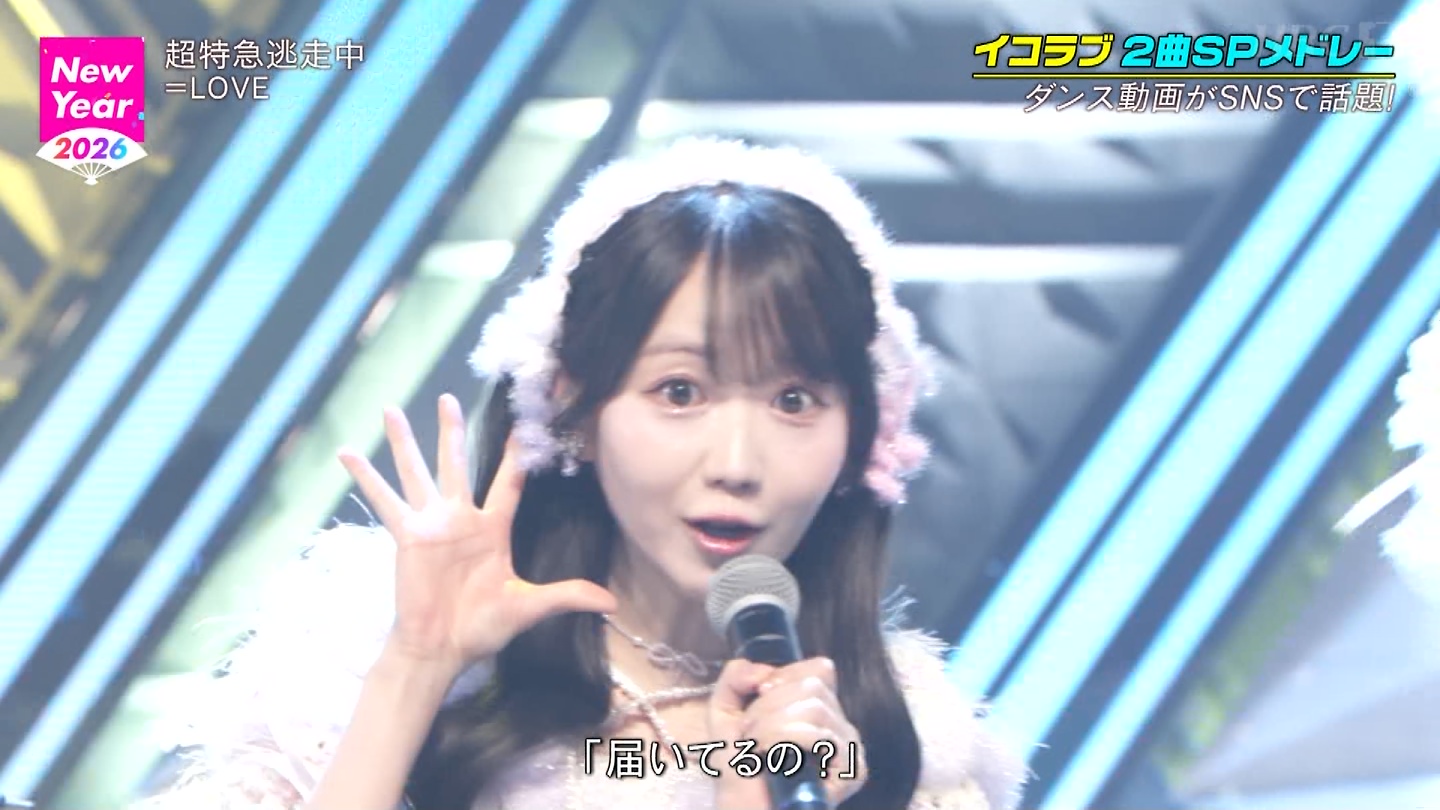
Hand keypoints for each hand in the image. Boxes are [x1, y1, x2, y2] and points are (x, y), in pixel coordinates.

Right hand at [339, 394, 616, 672]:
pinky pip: (384, 501)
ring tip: (391, 408)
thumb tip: (612, 602)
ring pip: (417, 472)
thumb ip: (567, 595)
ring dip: (404, 442)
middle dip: (452, 431)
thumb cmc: (482, 627)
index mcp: (493, 529)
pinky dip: (365, 478)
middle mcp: (460, 518)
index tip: (522, 424)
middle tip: (448, 397)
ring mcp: (431, 524)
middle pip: (457, 463)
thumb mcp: (529, 606)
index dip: (516, 455)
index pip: (508, 482)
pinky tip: (347, 453)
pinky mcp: (406, 535)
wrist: (442, 649)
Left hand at [708, 657, 867, 808]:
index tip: (758, 696)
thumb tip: (762, 670)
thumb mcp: (725, 710)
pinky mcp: (851, 771)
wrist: (743, 809)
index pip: (820, 669)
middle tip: (749, 733)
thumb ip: (735, 677)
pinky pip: (820, 736)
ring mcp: (849, 748)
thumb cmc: (738, 766)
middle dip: (768, 706)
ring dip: (771, 726)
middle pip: (813, 686)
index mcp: (818, 706)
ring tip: (756, 748)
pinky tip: (771, 758)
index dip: (784, 676)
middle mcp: (839, 724)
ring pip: (814, 709)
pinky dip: (785, 740)